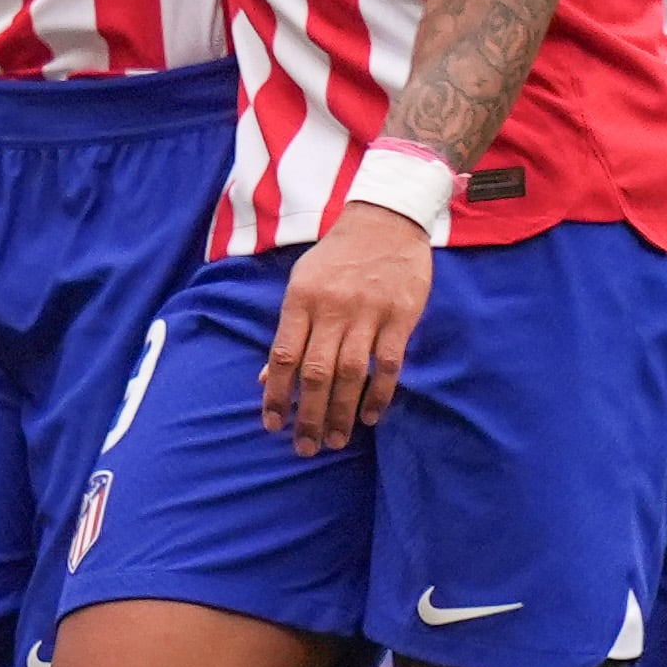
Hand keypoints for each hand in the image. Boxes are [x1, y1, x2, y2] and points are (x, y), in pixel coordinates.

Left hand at [263, 201, 432, 452]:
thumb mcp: (302, 284)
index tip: (274, 426)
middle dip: (309, 415)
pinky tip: (369, 416)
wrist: (385, 220)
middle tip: (306, 447)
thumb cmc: (336, 257)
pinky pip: (388, 364)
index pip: (283, 356)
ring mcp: (368, 313)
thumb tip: (265, 376)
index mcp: (301, 300)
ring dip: (342, 412)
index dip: (276, 395)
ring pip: (351, 373)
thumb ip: (287, 330)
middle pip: (316, 372)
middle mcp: (332, 308)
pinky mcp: (401, 316)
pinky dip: (379, 394)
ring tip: (335, 440)